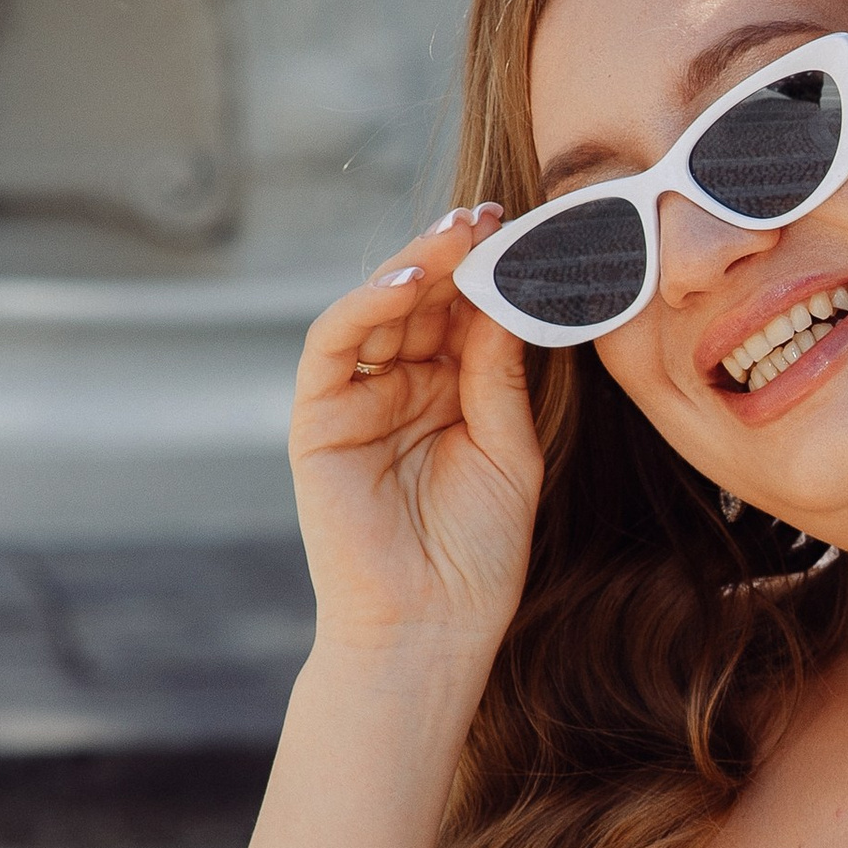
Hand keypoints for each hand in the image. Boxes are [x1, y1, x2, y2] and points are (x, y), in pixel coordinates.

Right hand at [291, 211, 542, 669]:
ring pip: (380, 310)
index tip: (529, 233)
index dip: (493, 274)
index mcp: (450, 393)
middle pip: (424, 302)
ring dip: (418, 267)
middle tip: (493, 217)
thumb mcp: (508, 450)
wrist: (430, 630)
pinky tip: (408, 286)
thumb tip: (507, 296)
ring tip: (460, 236)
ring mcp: (356, 399)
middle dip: (456, 256)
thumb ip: (501, 374)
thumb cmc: (477, 556)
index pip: (466, 314)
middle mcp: (401, 386)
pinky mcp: (317, 418)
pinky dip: (366, 306)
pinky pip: (333, 346)